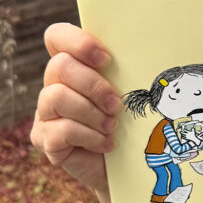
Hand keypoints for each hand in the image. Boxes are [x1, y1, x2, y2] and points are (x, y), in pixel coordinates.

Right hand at [30, 23, 120, 193]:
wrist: (128, 165)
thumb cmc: (133, 122)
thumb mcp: (134, 93)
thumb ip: (131, 71)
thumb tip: (158, 49)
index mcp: (75, 65)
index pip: (57, 36)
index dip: (77, 42)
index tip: (106, 59)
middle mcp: (54, 84)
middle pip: (59, 65)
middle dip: (93, 85)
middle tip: (116, 104)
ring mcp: (46, 112)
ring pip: (56, 96)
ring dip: (91, 112)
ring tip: (112, 127)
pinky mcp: (44, 138)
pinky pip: (61, 130)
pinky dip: (90, 137)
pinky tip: (106, 144)